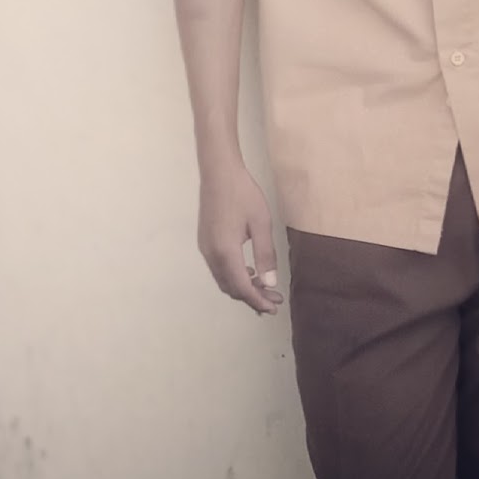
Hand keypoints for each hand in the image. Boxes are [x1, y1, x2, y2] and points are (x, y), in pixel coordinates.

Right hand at [198, 159, 282, 315]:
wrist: (219, 172)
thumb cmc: (243, 194)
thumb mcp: (261, 223)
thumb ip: (265, 254)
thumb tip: (270, 283)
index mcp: (226, 251)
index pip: (242, 287)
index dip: (258, 300)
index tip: (274, 307)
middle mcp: (211, 254)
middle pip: (230, 287)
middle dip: (252, 297)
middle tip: (274, 299)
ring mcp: (205, 248)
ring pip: (223, 279)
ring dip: (242, 287)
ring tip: (264, 287)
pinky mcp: (205, 241)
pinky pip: (218, 269)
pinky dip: (233, 276)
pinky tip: (248, 271)